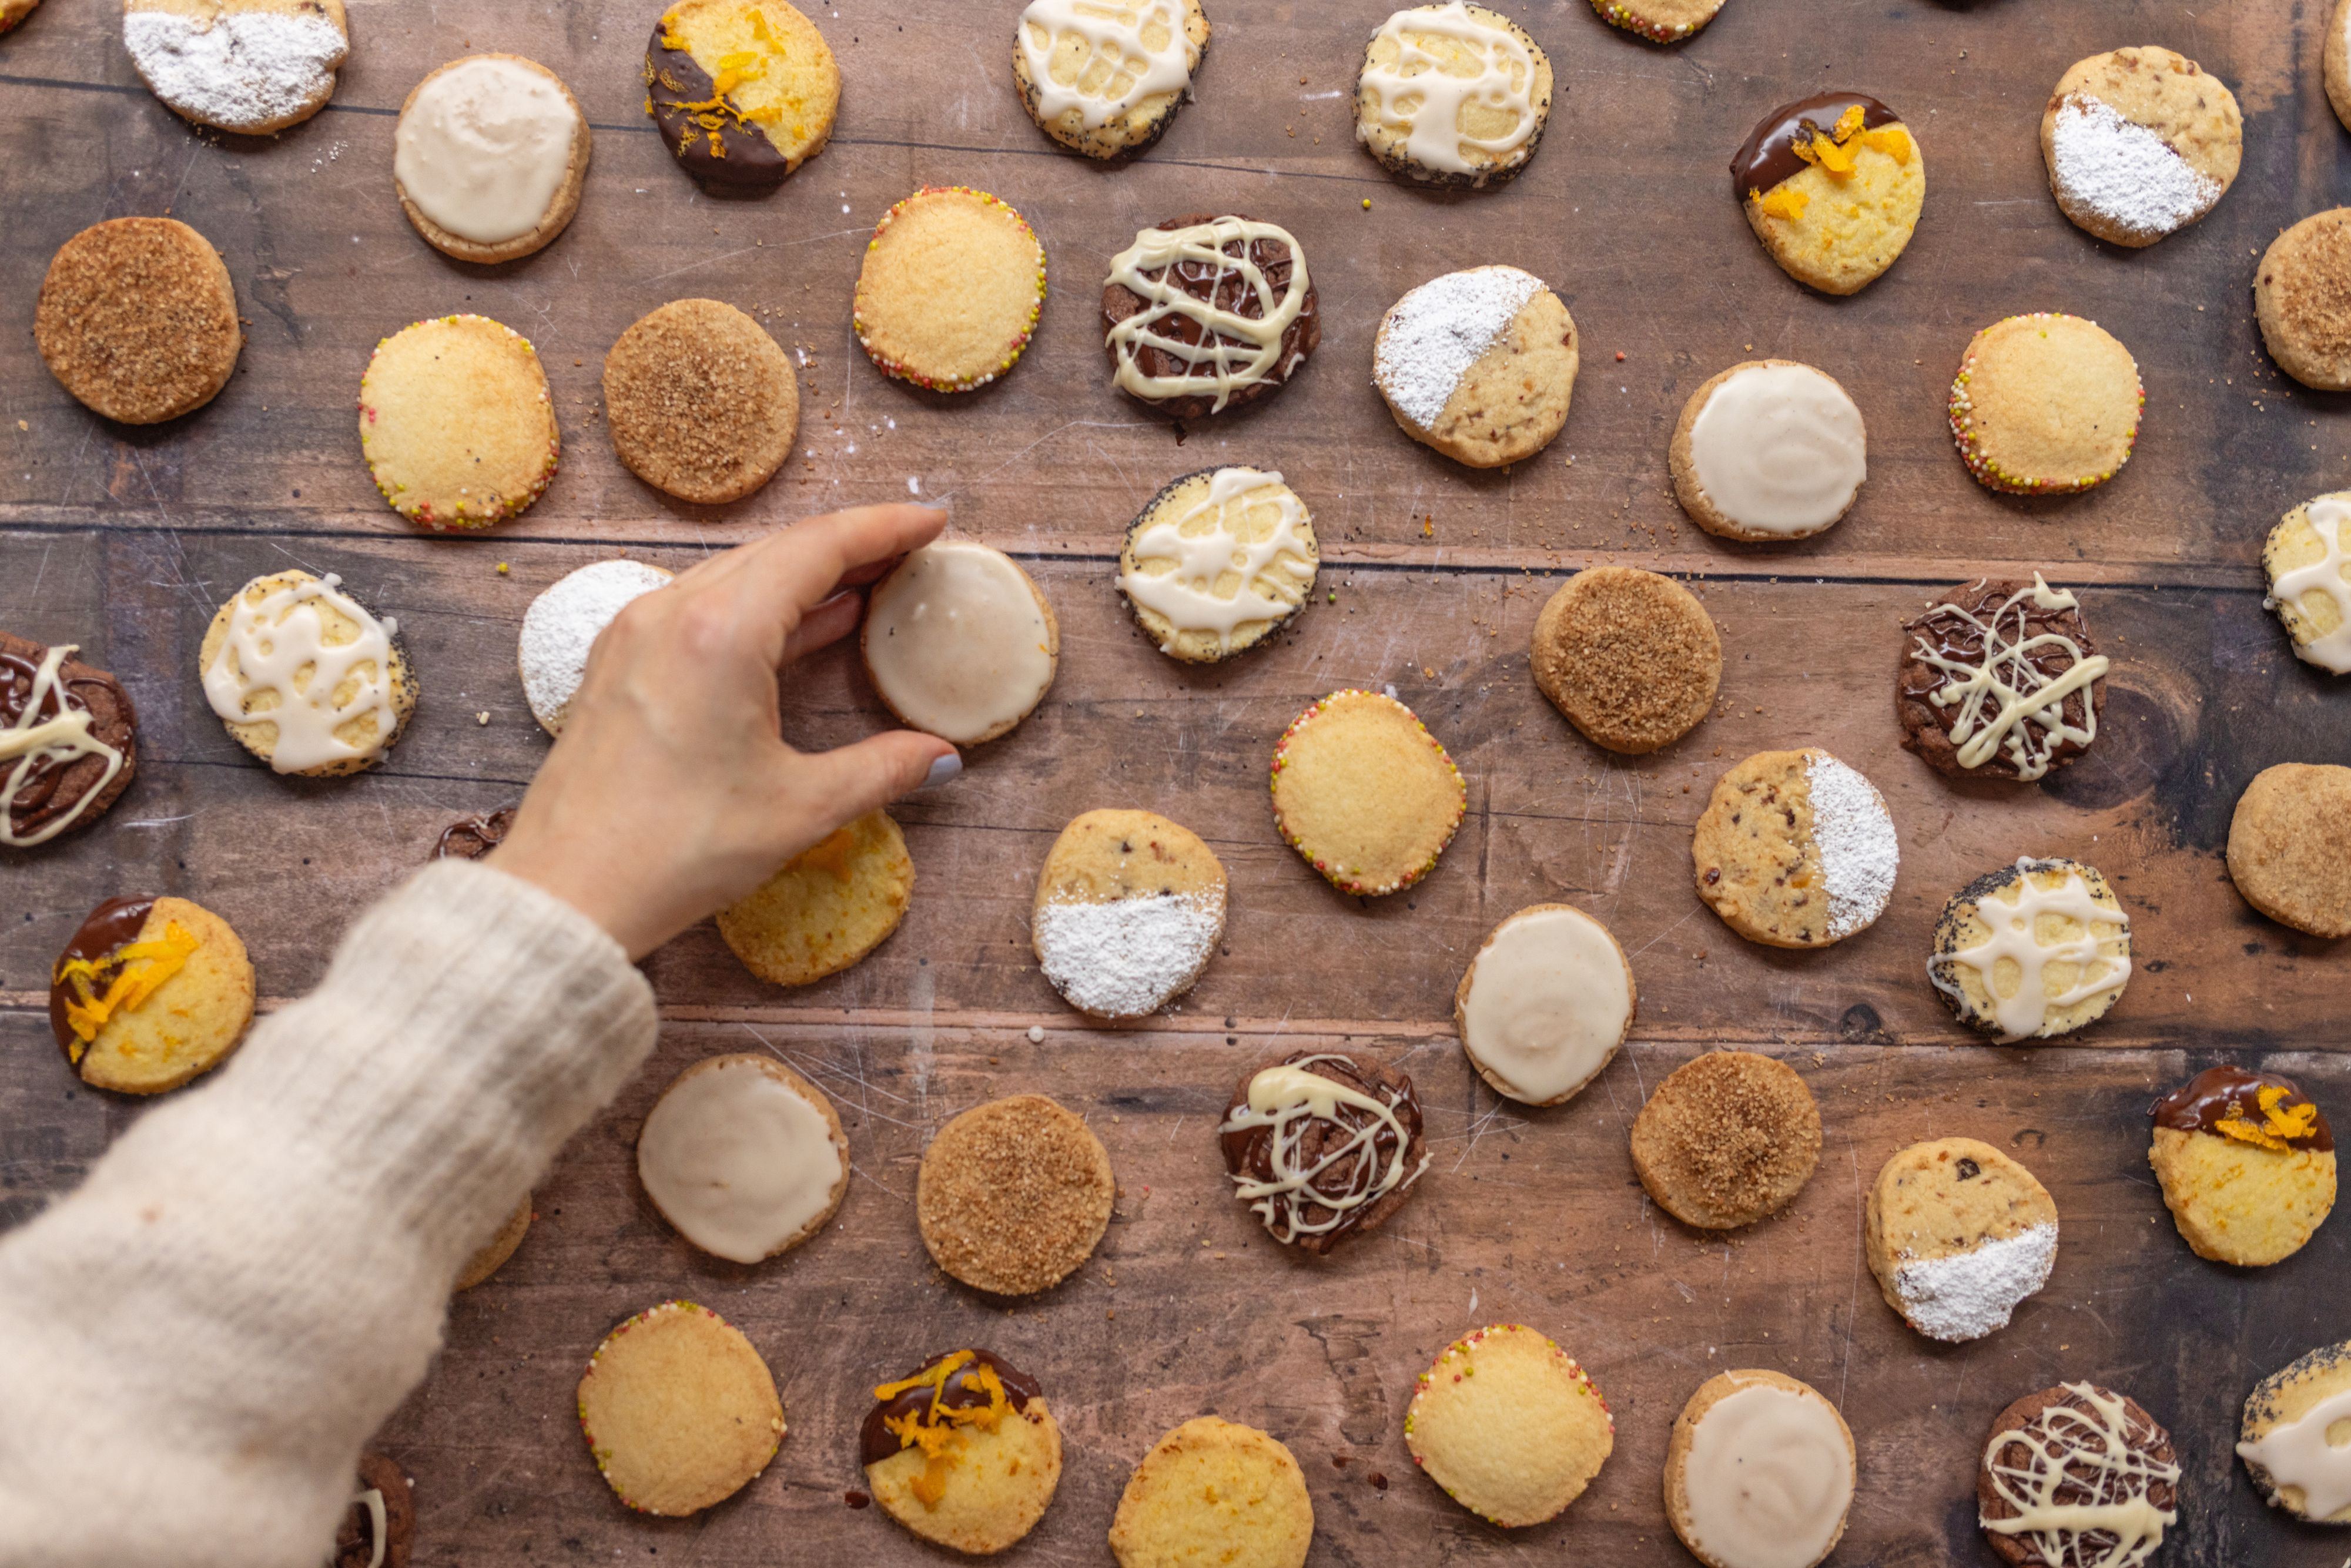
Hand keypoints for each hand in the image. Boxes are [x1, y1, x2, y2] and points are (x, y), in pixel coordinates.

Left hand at [490, 504, 957, 957]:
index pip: (818, 548)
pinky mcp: (618, 662)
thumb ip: (881, 772)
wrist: (565, 893)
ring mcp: (636, 633)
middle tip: (910, 551)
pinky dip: (759, 605)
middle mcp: (671, 613)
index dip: (884, 527)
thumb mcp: (798, 809)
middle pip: (777, 550)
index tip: (932, 519)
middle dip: (850, 545)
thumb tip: (941, 759)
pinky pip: (701, 606)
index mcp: (719, 632)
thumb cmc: (673, 850)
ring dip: (803, 574)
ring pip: (736, 574)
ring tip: (865, 584)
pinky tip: (799, 624)